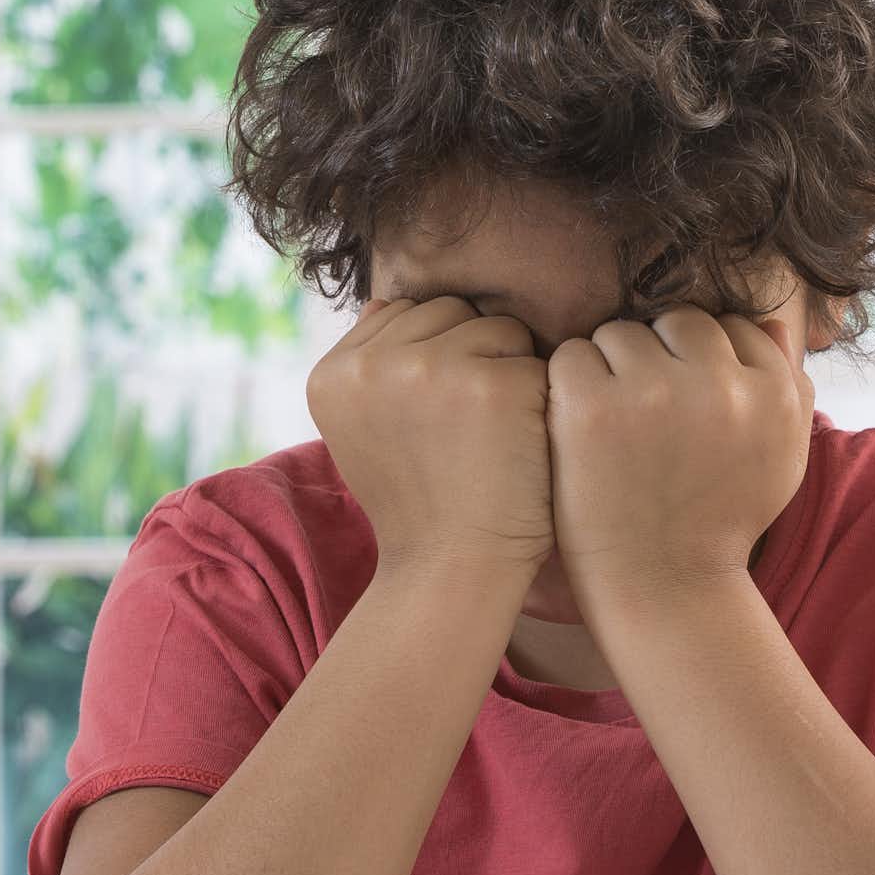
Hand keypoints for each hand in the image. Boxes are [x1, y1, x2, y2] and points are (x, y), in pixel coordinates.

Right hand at [307, 296, 552, 582]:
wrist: (452, 571)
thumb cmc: (422, 505)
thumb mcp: (367, 433)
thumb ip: (372, 366)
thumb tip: (387, 302)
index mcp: (333, 373)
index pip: (406, 313)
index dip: (439, 357)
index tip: (443, 417)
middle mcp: (372, 364)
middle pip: (452, 310)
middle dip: (475, 355)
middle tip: (473, 429)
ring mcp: (430, 369)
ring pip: (499, 329)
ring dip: (511, 373)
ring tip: (496, 437)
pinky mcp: (491, 384)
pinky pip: (537, 362)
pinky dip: (542, 402)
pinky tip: (524, 448)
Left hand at [544, 305, 815, 607]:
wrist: (665, 589)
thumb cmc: (719, 523)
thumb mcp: (781, 459)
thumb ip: (788, 387)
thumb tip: (768, 320)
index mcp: (774, 393)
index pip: (731, 328)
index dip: (701, 363)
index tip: (685, 407)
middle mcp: (721, 385)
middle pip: (676, 322)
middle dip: (658, 358)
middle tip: (644, 416)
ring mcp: (654, 392)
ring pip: (621, 333)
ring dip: (610, 370)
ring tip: (613, 428)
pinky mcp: (592, 407)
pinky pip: (572, 356)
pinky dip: (568, 388)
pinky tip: (579, 432)